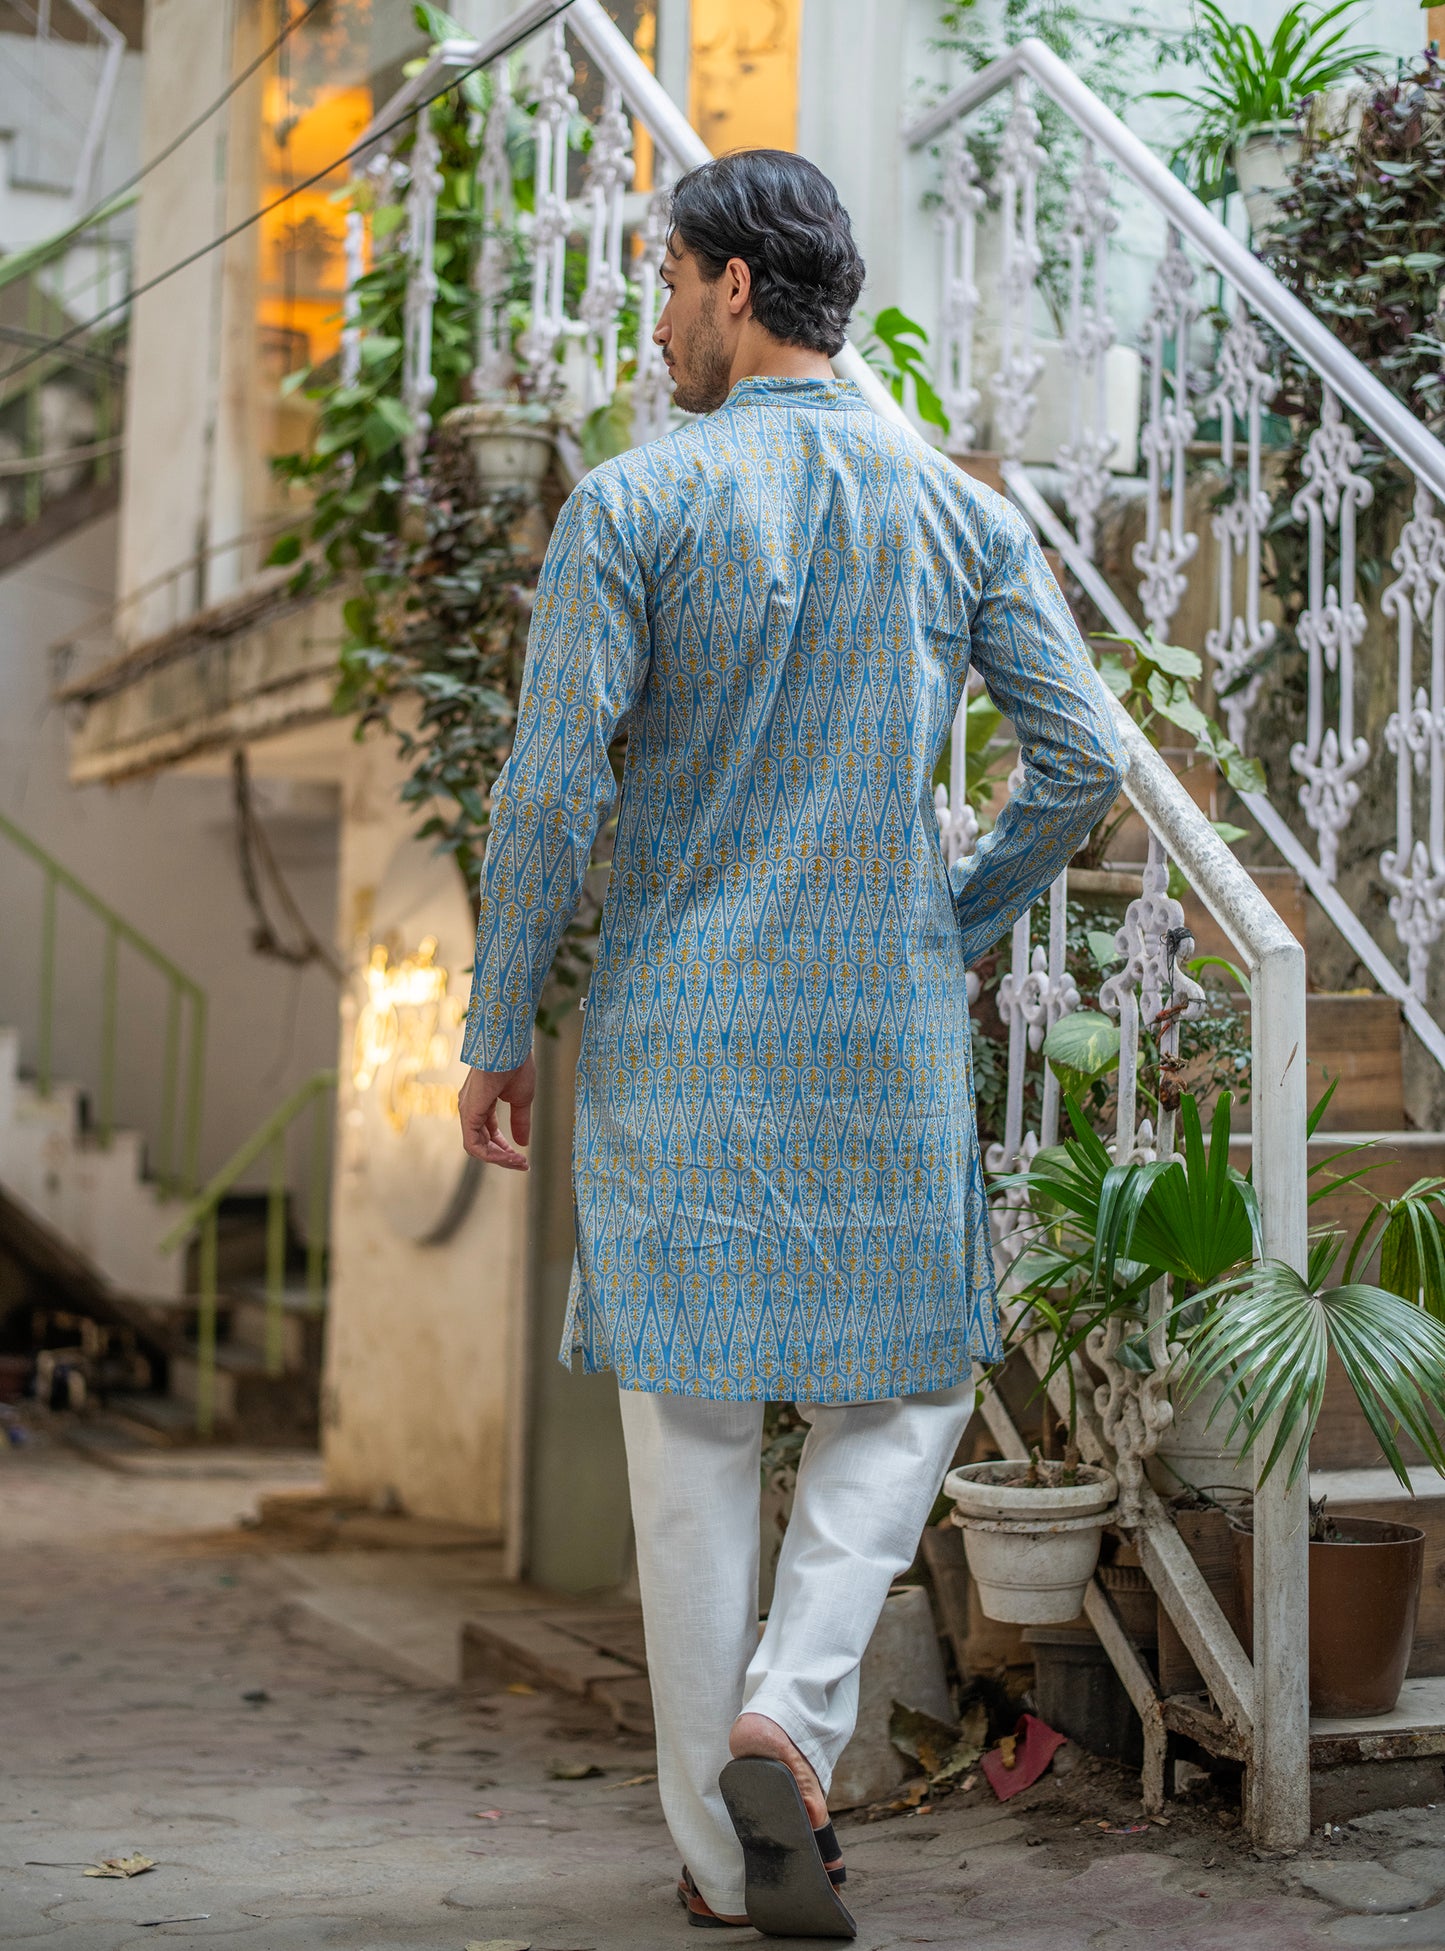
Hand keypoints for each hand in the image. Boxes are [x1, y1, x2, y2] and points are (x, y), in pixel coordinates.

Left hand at [459, 1054, 535, 1169]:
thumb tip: (523, 1143)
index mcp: (480, 1104)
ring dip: (499, 1159)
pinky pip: (475, 1145)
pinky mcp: (468, 1114)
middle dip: (503, 1156)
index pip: (488, 1134)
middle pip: (482, 1143)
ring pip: (477, 1148)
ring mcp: (467, 1112)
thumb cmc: (516, 1065)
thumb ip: (519, 1122)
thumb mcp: (521, 1100)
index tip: (522, 1157)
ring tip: (519, 1162)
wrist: (511, 1047)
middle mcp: (470, 1109)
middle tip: (522, 1164)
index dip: (504, 1148)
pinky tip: (510, 1156)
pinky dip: (492, 1154)